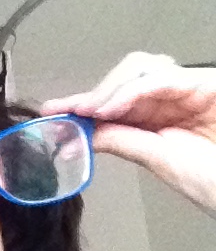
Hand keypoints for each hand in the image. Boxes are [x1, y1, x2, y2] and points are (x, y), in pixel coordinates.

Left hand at [41, 52, 215, 218]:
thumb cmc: (213, 180)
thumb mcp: (159, 160)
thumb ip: (124, 141)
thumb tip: (84, 135)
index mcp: (156, 117)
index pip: (113, 102)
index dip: (81, 103)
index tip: (50, 112)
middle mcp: (168, 97)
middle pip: (122, 77)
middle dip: (92, 93)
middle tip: (65, 112)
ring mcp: (186, 87)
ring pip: (139, 69)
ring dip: (109, 89)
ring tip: (88, 112)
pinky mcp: (204, 83)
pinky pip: (162, 79)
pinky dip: (133, 91)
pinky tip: (110, 109)